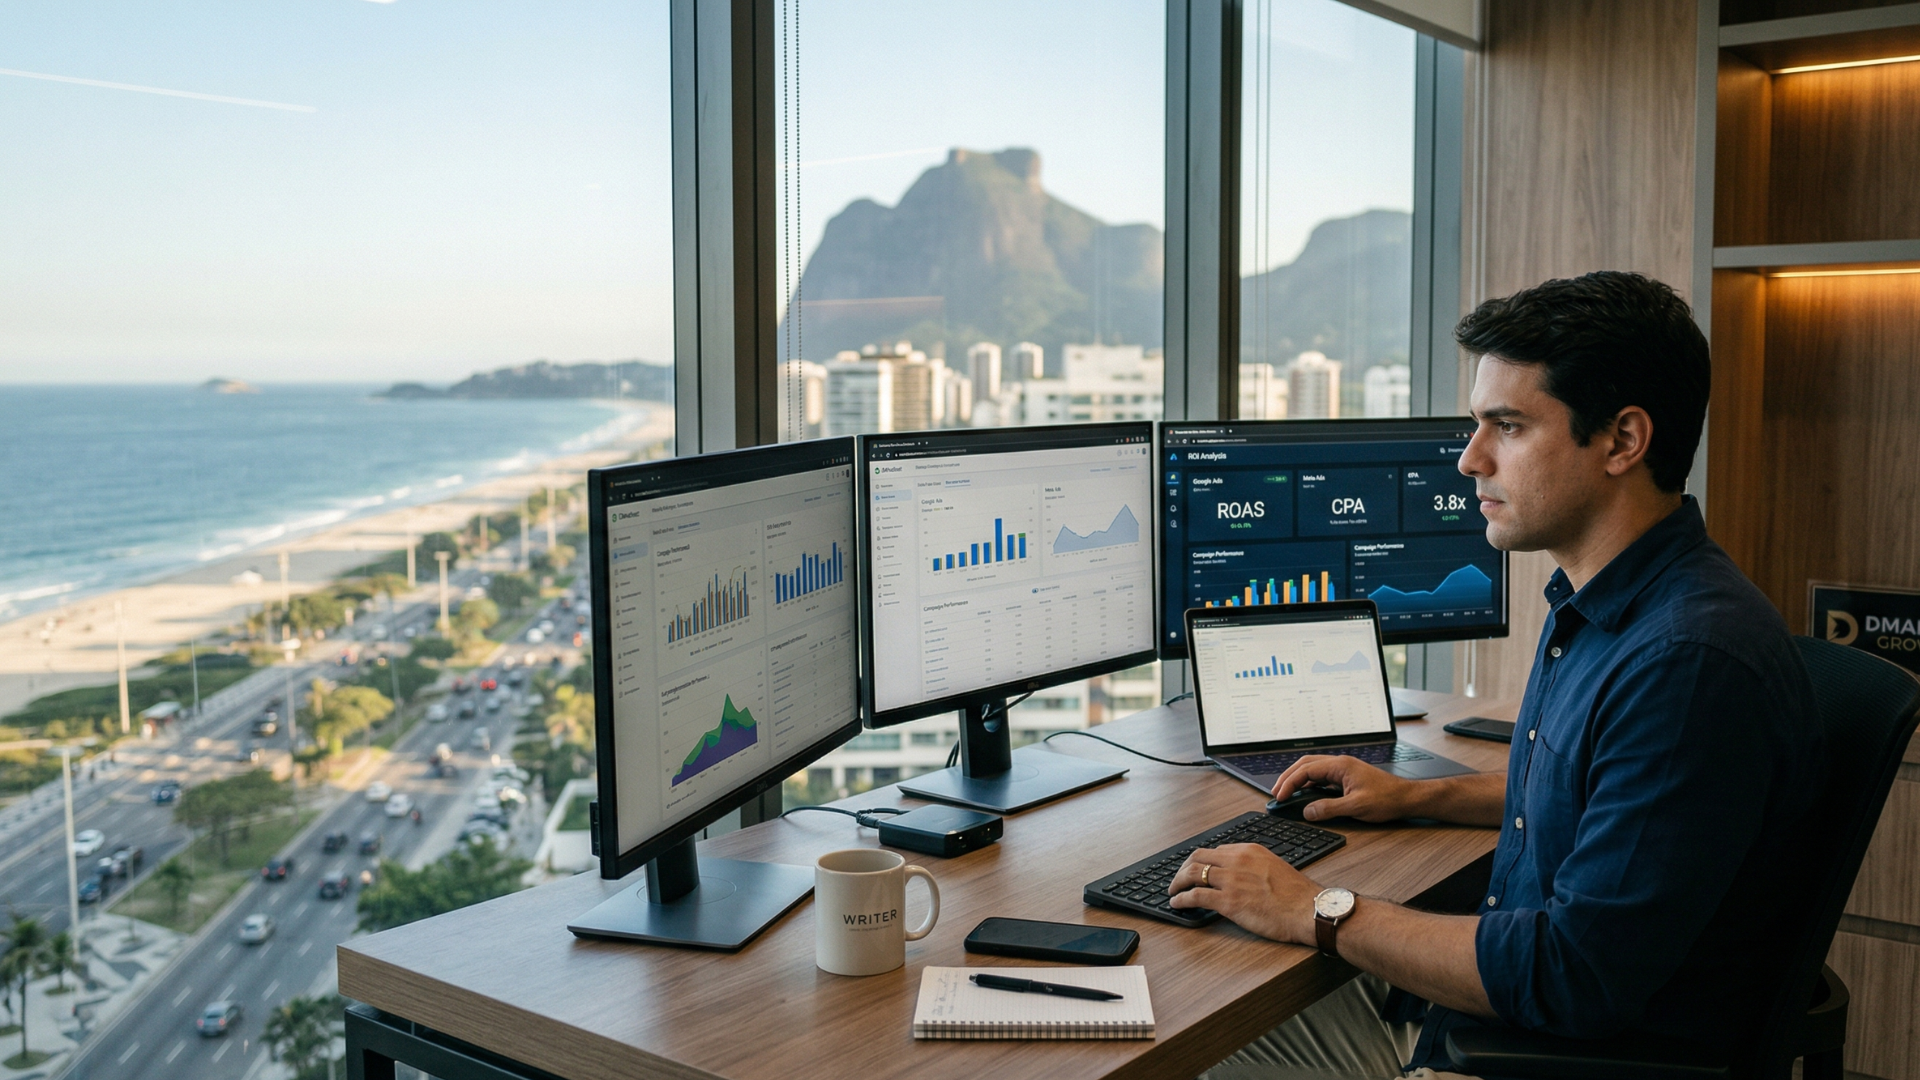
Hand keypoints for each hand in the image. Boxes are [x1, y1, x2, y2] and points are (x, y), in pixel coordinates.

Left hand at [1167, 843, 1317, 942]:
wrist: (1309, 910)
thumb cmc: (1299, 895)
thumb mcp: (1275, 867)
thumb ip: (1255, 867)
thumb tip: (1242, 876)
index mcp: (1249, 850)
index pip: (1216, 851)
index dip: (1202, 861)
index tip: (1196, 869)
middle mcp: (1237, 860)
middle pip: (1198, 857)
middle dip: (1184, 868)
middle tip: (1179, 878)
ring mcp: (1231, 880)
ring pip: (1192, 874)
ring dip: (1177, 882)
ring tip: (1173, 891)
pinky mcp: (1228, 901)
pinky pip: (1195, 896)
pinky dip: (1181, 899)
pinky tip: (1177, 903)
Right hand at [1271, 755, 1417, 822]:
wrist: (1407, 798)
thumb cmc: (1387, 799)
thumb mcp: (1356, 807)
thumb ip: (1329, 809)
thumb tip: (1307, 811)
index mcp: (1340, 766)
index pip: (1306, 770)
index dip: (1289, 783)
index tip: (1280, 796)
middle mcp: (1340, 764)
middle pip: (1305, 764)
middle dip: (1288, 777)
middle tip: (1276, 792)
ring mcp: (1343, 769)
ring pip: (1313, 768)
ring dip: (1297, 778)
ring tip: (1286, 792)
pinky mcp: (1347, 777)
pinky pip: (1322, 776)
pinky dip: (1309, 783)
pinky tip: (1305, 794)